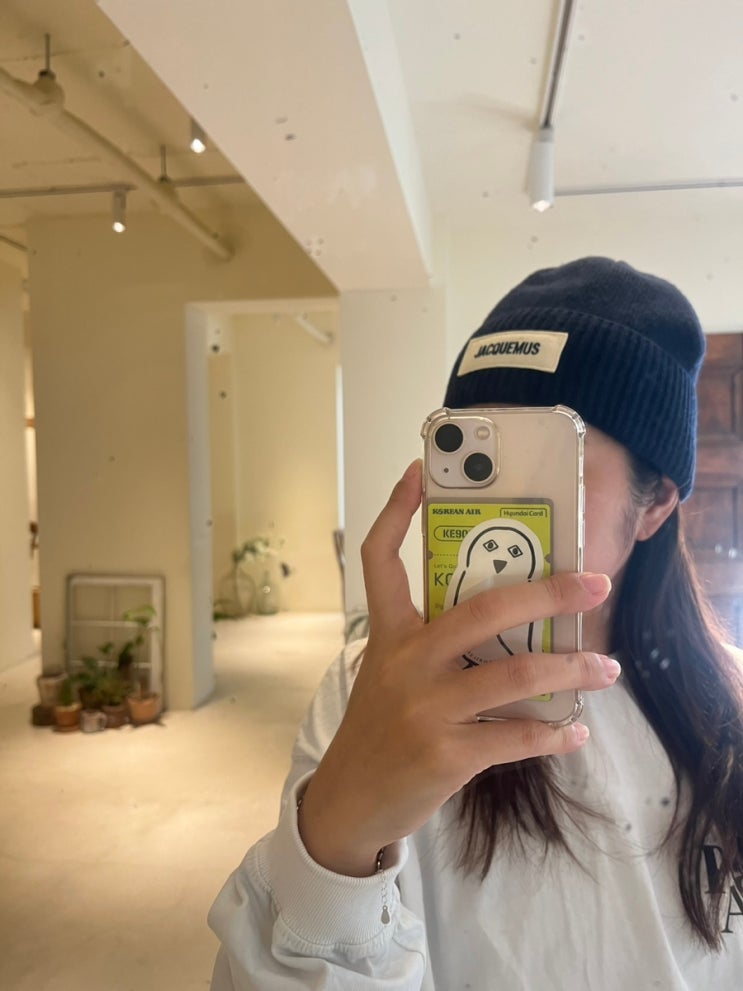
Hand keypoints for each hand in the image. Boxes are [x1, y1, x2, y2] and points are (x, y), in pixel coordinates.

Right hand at [299, 460, 614, 875]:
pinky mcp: (447, 755)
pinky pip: (518, 737)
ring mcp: (426, 709)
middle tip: (595, 584)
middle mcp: (406, 662)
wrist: (351, 798)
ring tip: (607, 668)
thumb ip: (433, 642)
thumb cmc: (380, 725)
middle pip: (483, 609)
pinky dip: (555, 734)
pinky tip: (575, 729)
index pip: (379, 559)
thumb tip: (506, 618)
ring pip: (516, 676)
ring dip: (572, 670)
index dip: (396, 511)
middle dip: (548, 592)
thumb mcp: (390, 671)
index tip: (419, 472)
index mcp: (389, 633)